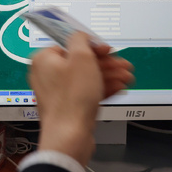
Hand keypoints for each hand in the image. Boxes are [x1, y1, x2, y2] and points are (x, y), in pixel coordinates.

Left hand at [29, 32, 133, 164]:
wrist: (70, 135)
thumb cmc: (72, 98)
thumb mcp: (81, 58)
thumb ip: (81, 40)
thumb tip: (81, 36)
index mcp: (44, 59)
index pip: (71, 45)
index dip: (94, 47)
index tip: (108, 51)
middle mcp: (46, 75)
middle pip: (81, 63)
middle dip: (106, 64)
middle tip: (124, 65)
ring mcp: (56, 92)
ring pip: (85, 78)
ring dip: (108, 76)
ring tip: (127, 78)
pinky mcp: (66, 107)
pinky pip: (85, 93)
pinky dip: (101, 89)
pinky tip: (118, 88)